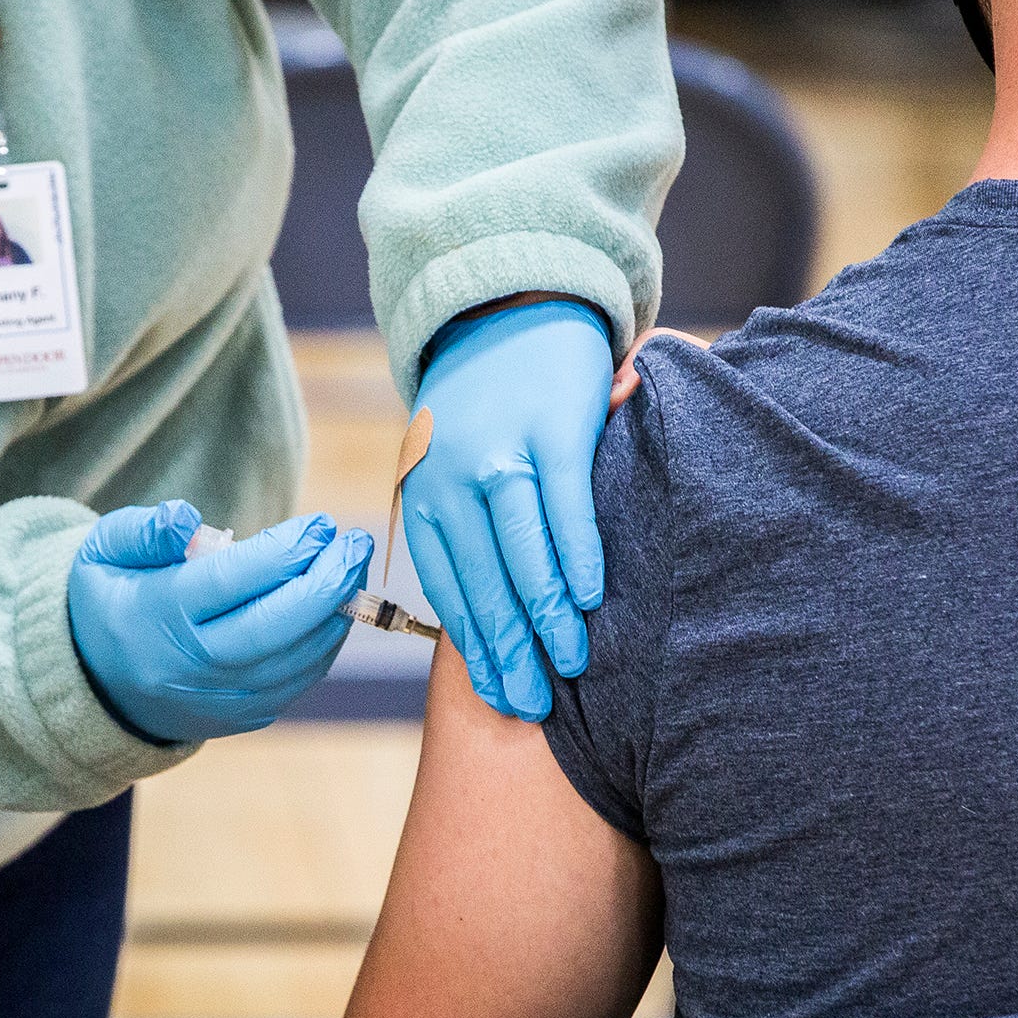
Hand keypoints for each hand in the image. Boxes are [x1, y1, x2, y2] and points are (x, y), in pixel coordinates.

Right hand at [69, 501, 372, 742]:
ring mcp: (218, 698)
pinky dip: (325, 642)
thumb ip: (144, 529)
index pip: (231, 581)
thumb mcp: (104, 552)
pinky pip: (298, 681)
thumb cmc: (113, 599)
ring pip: (295, 658)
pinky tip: (336, 605)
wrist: (100, 683)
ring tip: (352, 567)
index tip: (320, 524)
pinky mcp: (242, 717)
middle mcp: (189, 665)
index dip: (284, 551)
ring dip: (335, 611)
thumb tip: (188, 519)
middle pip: (274, 626)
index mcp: (156, 617)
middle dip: (326, 581)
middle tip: (355, 543)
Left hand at [402, 299, 613, 720]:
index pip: (449, 591)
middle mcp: (451, 479)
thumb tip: (492, 623)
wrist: (510, 308)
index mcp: (423, 496)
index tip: (499, 697)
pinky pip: (566, 508)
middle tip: (533, 708)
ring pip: (523, 556)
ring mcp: (502, 453)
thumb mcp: (450, 467)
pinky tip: (594, 597)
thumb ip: (464, 533)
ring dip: (548, 618)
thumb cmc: (487, 408)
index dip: (476, 651)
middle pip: (483, 586)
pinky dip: (580, 557)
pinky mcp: (552, 430)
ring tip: (572, 664)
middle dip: (509, 654)